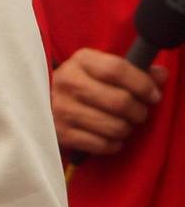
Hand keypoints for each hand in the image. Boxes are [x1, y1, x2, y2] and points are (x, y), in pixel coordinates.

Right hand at [51, 48, 167, 156]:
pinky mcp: (61, 133)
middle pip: (119, 101)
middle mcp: (67, 82)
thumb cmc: (83, 83)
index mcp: (81, 61)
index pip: (117, 69)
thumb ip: (135, 70)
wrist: (44, 101)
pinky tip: (111, 137)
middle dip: (138, 111)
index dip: (142, 84)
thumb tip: (162, 75)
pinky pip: (101, 144)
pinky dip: (113, 144)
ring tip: (124, 124)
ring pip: (113, 126)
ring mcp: (62, 109)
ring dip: (126, 129)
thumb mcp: (103, 69)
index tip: (154, 95)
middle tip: (140, 113)